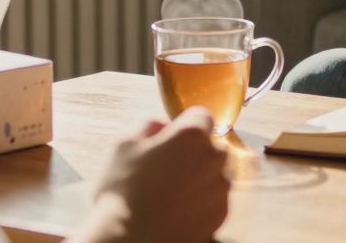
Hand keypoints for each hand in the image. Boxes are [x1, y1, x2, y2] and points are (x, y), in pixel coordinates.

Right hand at [72, 108, 229, 242]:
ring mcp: (220, 187)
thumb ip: (148, 127)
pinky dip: (202, 200)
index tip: (171, 136)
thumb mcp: (123, 146)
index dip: (183, 124)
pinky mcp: (221, 213)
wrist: (131, 241)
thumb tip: (161, 126)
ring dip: (199, 176)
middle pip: (209, 144)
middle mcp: (213, 157)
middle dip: (192, 151)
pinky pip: (215, 197)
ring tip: (170, 192)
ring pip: (214, 172)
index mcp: (191, 135)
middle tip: (166, 167)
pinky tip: (178, 208)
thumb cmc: (123, 193)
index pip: (199, 115)